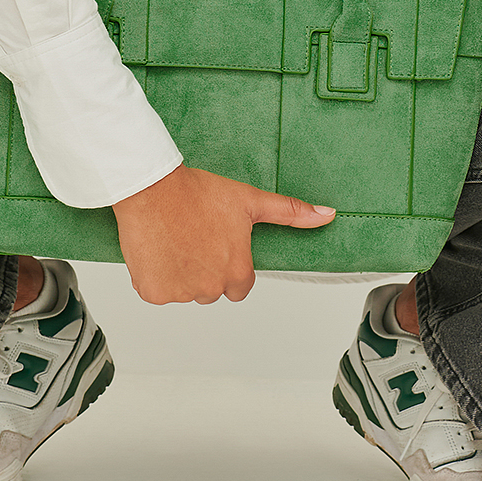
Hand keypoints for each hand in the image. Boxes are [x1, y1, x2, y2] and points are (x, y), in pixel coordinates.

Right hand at [111, 164, 335, 304]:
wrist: (153, 188)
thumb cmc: (198, 193)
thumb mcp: (250, 201)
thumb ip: (291, 212)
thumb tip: (328, 215)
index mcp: (237, 273)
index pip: (240, 286)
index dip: (229, 264)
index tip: (217, 244)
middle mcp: (211, 288)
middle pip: (212, 290)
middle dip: (204, 270)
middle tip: (194, 238)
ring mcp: (181, 293)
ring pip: (184, 291)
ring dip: (180, 274)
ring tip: (175, 239)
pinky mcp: (153, 292)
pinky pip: (157, 291)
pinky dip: (155, 276)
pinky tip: (156, 249)